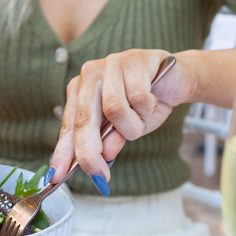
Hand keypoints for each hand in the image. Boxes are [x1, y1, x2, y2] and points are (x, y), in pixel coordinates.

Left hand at [48, 49, 193, 194]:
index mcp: (81, 90)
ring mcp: (111, 63)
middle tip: (100, 174)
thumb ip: (109, 140)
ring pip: (114, 110)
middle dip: (90, 152)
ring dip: (132, 126)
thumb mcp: (124, 128)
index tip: (57, 175)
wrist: (178, 80)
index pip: (69, 124)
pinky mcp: (134, 59)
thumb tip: (101, 157)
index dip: (63, 152)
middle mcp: (90, 75)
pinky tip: (153, 102)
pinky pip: (138, 97)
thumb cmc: (145, 103)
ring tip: (142, 119)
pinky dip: (148, 108)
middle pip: (84, 119)